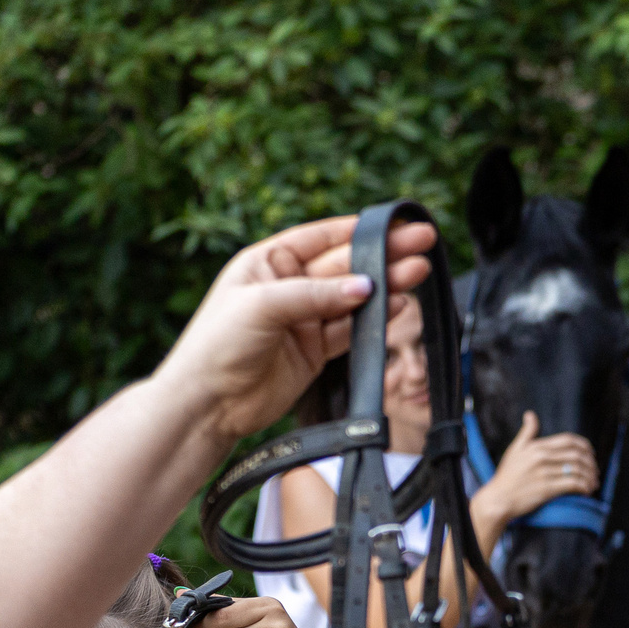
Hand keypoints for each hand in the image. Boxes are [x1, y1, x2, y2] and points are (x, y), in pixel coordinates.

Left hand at [152, 215, 438, 444]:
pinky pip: (351, 330)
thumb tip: (364, 286)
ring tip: (418, 273)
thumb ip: (315, 294)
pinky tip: (398, 306)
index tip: (394, 224)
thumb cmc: (216, 346)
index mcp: (268, 262)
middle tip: (421, 243)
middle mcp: (288, 287)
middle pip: (345, 266)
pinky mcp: (315, 351)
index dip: (359, 230)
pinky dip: (376, 320)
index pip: (321, 238)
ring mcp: (303, 320)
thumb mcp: (263, 305)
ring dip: (386, 286)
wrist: (207, 404)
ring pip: (353, 297)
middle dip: (384, 255)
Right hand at [480, 412, 599, 528]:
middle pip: (577, 454)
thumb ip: (526, 432)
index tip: (591, 454)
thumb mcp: (514, 449)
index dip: (585, 446)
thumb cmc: (506, 475)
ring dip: (590, 476)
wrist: (498, 498)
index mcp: (538, 446)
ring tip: (593, 483)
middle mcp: (542, 457)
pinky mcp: (547, 489)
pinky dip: (584, 486)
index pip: (569, 440)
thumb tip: (530, 415)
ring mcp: (545, 473)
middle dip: (591, 463)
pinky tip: (586, 490)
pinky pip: (572, 484)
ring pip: (577, 469)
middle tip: (595, 471)